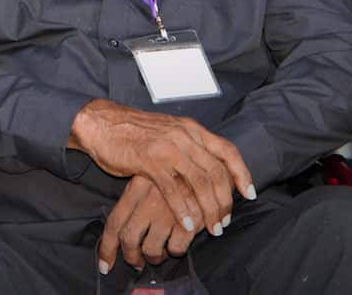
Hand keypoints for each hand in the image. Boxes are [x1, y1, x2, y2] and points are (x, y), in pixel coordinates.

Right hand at [68, 100, 254, 236]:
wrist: (102, 123)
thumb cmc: (135, 132)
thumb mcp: (169, 132)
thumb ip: (190, 146)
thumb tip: (209, 167)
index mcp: (191, 129)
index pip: (227, 150)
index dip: (242, 173)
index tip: (250, 194)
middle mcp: (184, 136)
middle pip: (217, 172)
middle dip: (225, 201)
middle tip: (224, 222)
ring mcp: (168, 148)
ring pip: (200, 182)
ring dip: (209, 210)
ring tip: (211, 229)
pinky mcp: (149, 162)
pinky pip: (173, 190)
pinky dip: (183, 210)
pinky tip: (187, 226)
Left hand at [98, 176, 196, 274]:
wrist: (210, 168)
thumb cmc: (179, 174)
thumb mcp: (152, 176)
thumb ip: (136, 198)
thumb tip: (121, 228)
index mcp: (137, 188)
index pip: (114, 222)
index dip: (107, 247)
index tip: (105, 264)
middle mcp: (149, 200)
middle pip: (129, 238)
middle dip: (131, 257)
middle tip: (136, 262)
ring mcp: (168, 211)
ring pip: (151, 248)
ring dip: (153, 257)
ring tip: (158, 255)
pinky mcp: (189, 221)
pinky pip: (175, 249)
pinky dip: (174, 251)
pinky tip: (177, 244)